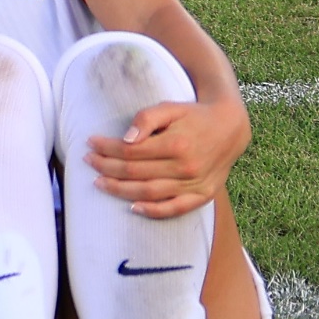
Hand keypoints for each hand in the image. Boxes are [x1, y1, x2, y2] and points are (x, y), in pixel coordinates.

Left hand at [85, 98, 245, 218]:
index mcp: (176, 144)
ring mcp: (195, 183)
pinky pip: (176, 208)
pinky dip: (154, 211)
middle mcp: (186, 167)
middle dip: (106, 167)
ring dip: (120, 190)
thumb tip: (126, 139)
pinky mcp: (203, 195)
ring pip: (150, 192)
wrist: (230, 128)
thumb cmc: (193, 116)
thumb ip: (146, 119)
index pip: (130, 151)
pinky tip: (133, 207)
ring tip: (99, 182)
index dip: (107, 148)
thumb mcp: (170, 108)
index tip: (91, 143)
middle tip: (88, 161)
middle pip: (136, 172)